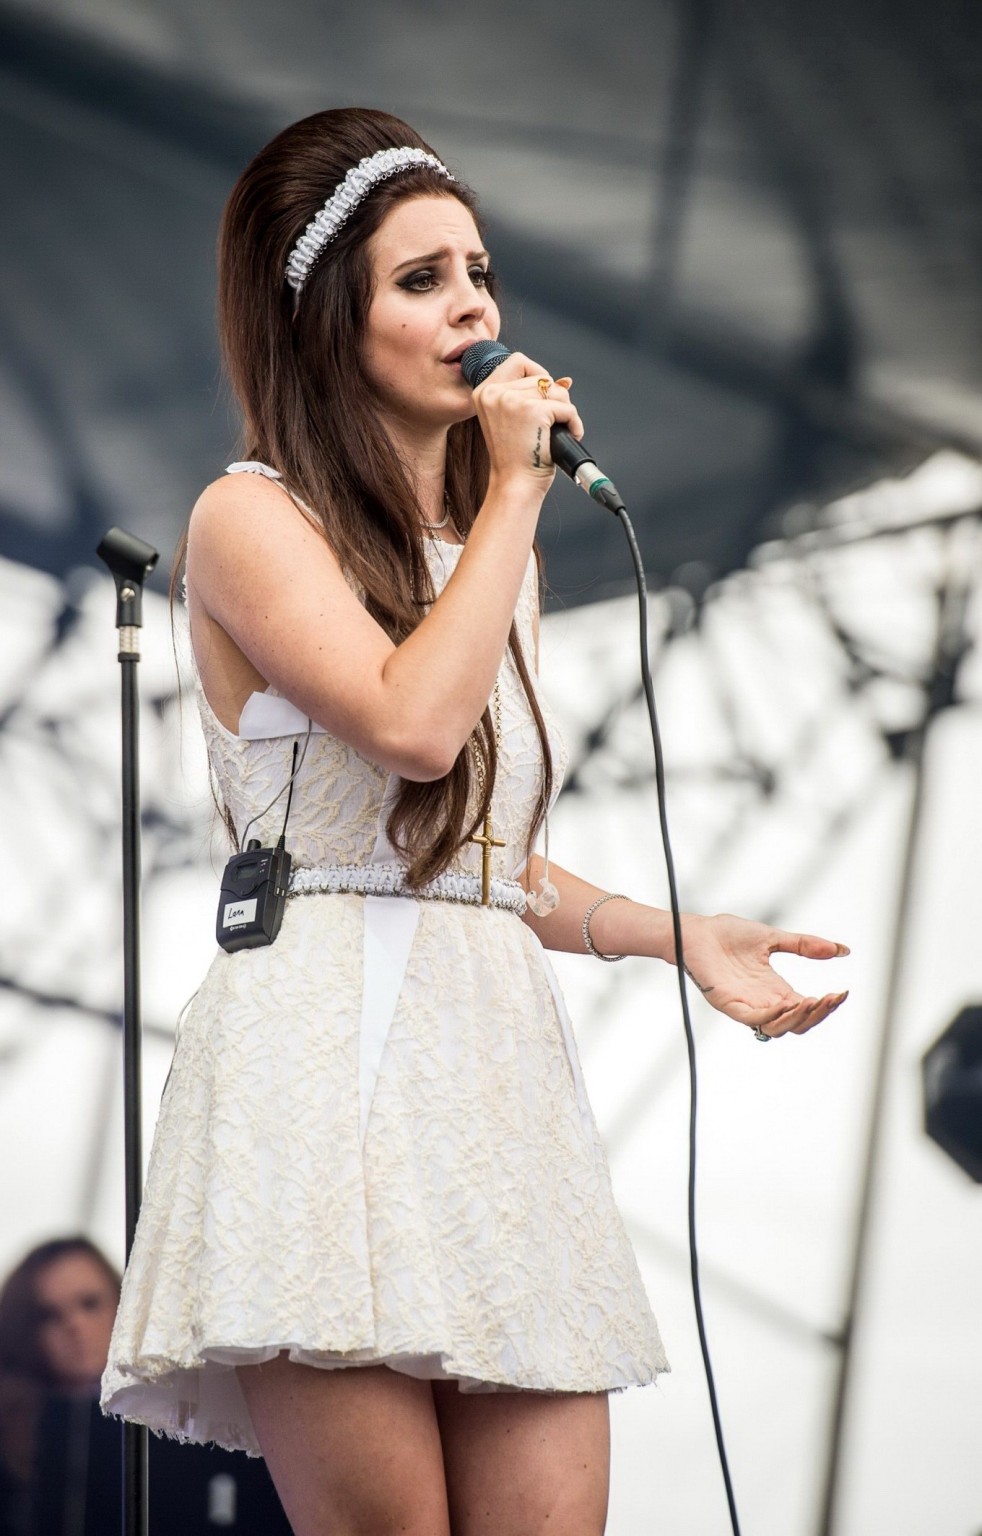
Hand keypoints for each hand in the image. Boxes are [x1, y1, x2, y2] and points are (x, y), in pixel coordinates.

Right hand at [472, 352, 583, 492]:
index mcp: (484, 392)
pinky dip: (573, 423)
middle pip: (541, 377)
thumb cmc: (516, 459)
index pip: (518, 362)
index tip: (542, 399)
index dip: (538, 376)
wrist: (515, 485)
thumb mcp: (514, 420)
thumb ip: (531, 395)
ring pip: (556, 391)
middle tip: (548, 426)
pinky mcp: (533, 411)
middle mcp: (494, 393)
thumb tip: (565, 381)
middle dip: (554, 400)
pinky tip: (565, 437)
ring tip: (553, 434)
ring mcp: (512, 400)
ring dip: (563, 412)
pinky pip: (567, 407)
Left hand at [679, 913, 848, 1037]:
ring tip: (813, 1001)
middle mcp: (763, 1001)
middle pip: (797, 1024)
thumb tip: (842, 950)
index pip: (807, 1008)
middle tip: (831, 999)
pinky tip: (786, 1003)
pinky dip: (772, 1015)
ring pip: (778, 1028)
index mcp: (774, 989)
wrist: (698, 930)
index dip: (826, 1006)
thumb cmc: (728, 935)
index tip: (842, 993)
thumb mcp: (774, 938)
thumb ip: (805, 945)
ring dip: (797, 1018)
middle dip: (818, 1015)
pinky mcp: (728, 1003)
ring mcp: (746, 1004)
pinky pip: (752, 1019)